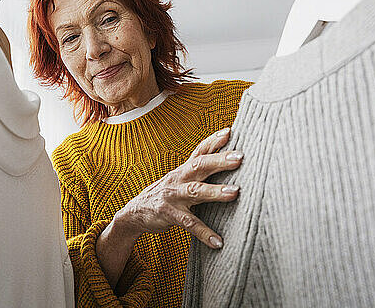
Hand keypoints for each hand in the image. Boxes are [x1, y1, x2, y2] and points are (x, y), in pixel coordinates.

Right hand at [115, 127, 241, 248]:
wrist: (135, 212)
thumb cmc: (167, 194)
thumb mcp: (181, 179)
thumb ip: (200, 172)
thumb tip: (229, 163)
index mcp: (184, 170)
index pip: (200, 151)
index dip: (213, 140)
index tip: (229, 131)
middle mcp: (178, 179)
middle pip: (199, 165)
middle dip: (219, 160)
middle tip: (240, 157)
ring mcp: (172, 196)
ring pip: (195, 191)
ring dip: (215, 192)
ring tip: (234, 193)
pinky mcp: (168, 214)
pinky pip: (189, 224)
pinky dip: (204, 233)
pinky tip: (218, 242)